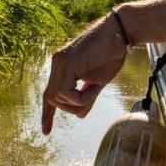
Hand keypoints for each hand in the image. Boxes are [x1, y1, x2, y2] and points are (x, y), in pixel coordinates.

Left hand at [41, 16, 127, 134]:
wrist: (119, 34)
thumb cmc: (111, 55)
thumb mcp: (98, 81)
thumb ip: (87, 97)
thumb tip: (80, 115)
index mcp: (62, 69)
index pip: (49, 94)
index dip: (47, 114)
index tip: (45, 131)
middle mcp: (57, 65)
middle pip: (52, 99)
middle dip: (70, 107)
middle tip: (90, 99)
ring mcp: (60, 63)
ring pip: (58, 97)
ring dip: (78, 102)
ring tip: (94, 90)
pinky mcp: (67, 63)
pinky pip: (66, 92)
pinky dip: (80, 98)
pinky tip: (93, 88)